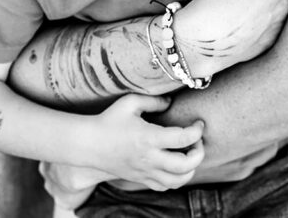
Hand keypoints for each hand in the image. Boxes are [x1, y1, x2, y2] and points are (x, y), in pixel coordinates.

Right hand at [67, 94, 203, 197]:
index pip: (183, 138)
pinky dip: (177, 178)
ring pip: (178, 181)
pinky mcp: (141, 179)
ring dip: (191, 168)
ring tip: (189, 153)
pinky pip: (165, 186)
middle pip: (185, 165)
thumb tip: (171, 103)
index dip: (197, 130)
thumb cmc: (108, 121)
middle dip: (199, 152)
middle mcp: (149, 158)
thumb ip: (154, 101)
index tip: (198, 123)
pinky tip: (175, 164)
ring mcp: (145, 172)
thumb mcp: (130, 102)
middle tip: (197, 140)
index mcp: (148, 138)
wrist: (88, 145)